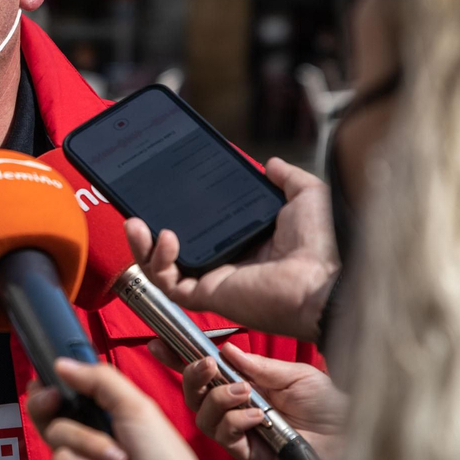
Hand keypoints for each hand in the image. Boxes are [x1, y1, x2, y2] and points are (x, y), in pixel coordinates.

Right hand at [26, 360, 214, 459]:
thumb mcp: (137, 408)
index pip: (72, 394)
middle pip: (49, 413)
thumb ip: (100, 380)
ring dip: (90, 444)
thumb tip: (61, 364)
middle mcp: (92, 440)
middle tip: (53, 398)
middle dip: (47, 402)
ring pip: (58, 434)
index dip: (55, 384)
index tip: (50, 376)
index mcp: (112, 418)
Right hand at [126, 158, 339, 342]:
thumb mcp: (305, 196)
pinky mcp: (206, 295)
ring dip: (142, 248)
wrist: (324, 280)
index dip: (179, 212)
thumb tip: (270, 164)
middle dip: (148, 233)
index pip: (200, 228)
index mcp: (244, 242)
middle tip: (136, 211)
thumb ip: (287, 178)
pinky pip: (169, 283)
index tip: (163, 193)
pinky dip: (158, 261)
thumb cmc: (322, 246)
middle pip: (173, 250)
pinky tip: (163, 237)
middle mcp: (224, 263)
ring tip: (135, 224)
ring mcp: (212, 280)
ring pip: (161, 268)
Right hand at [155, 341, 346, 459]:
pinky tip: (257, 416)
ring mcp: (242, 433)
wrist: (355, 435)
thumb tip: (225, 350)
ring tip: (245, 391)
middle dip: (192, 378)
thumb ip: (258, 366)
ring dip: (218, 399)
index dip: (179, 360)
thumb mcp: (294, 375)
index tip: (160, 343)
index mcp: (246, 386)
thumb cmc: (330, 405)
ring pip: (204, 418)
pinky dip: (235, 422)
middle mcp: (238, 410)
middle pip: (194, 397)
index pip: (205, 374)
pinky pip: (226, 438)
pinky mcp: (251, 455)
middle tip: (207, 365)